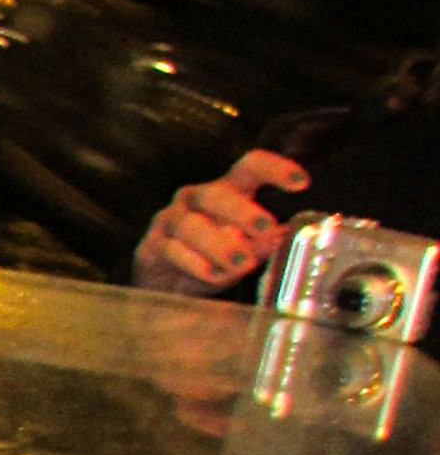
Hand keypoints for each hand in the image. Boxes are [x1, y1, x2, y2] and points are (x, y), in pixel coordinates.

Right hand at [132, 150, 307, 295]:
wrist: (165, 286)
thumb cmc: (211, 260)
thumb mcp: (245, 252)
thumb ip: (262, 244)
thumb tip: (278, 237)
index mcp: (228, 191)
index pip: (251, 167)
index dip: (275, 169)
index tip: (302, 183)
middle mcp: (197, 199)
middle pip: (217, 195)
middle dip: (242, 211)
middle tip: (265, 227)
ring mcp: (171, 220)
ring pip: (192, 225)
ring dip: (219, 244)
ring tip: (242, 263)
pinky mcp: (152, 246)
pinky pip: (171, 249)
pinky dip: (194, 263)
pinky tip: (211, 274)